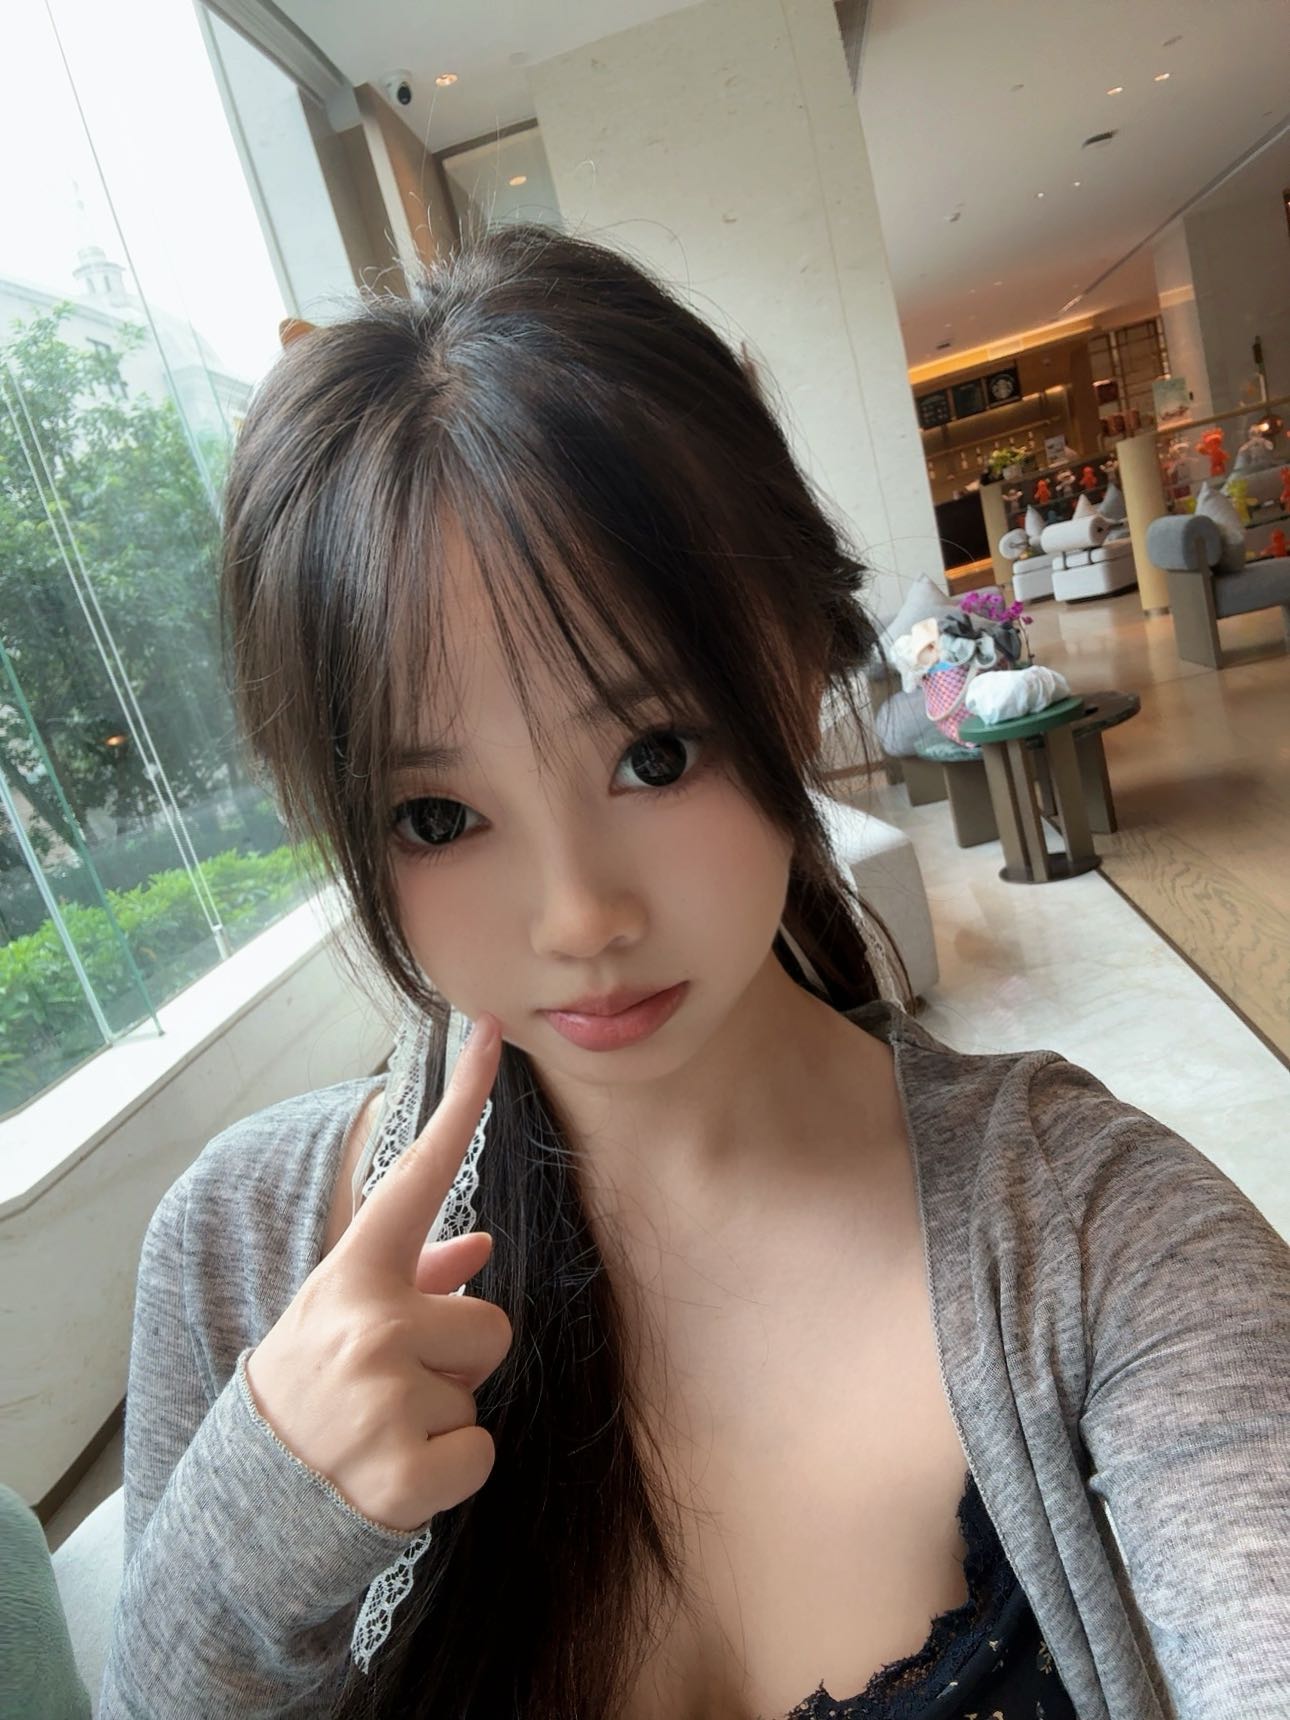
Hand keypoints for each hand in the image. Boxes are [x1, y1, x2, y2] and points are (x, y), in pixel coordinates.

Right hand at [245, 1014, 511, 1532]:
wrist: (248, 1503)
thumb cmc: (310, 1389)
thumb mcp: (341, 1318)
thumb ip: (415, 1277)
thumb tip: (481, 1240)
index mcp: (355, 1276)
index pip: (420, 1172)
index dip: (463, 1099)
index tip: (491, 1030)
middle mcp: (371, 1325)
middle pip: (493, 1322)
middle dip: (459, 1358)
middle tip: (397, 1385)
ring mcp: (387, 1399)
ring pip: (484, 1390)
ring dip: (449, 1413)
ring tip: (388, 1427)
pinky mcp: (406, 1473)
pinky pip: (481, 1454)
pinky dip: (451, 1472)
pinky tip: (397, 1474)